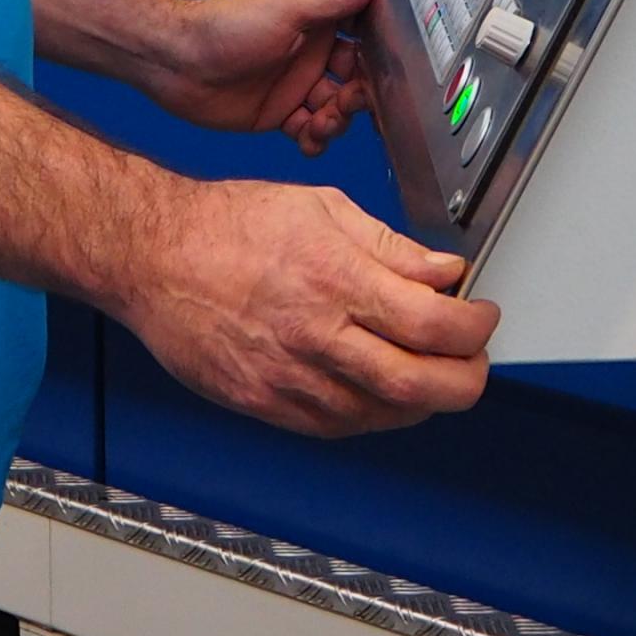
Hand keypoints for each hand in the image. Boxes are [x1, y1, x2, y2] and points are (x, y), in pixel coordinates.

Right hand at [117, 182, 495, 436]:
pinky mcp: (266, 404)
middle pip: (422, 386)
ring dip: (422, 400)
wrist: (154, 256)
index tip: (481, 318)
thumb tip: (444, 273)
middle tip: (473, 362)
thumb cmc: (228, 225)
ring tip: (429, 372)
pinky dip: (374, 414)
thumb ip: (390, 246)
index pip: (435, 324)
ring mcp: (291, 378)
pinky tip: (380, 390)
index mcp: (337, 278)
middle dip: (467, 381)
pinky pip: (340, 427)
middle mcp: (317, 335)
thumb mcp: (321, 207)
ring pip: (384, 415)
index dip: (476, 328)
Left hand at [144, 0, 378, 153]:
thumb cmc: (223, 26)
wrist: (176, 63)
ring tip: (320, 123)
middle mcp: (309, 54)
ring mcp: (293, 86)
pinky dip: (314, 139)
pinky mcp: (277, 114)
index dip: (379, 55)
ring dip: (337, 120)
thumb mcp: (288, 7)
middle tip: (348, 102)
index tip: (391, 69)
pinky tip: (307, 139)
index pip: (363, 37)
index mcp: (317, 23)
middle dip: (359, 95)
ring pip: (335, 109)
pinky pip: (309, 131)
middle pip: (355, 80)